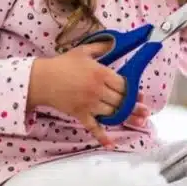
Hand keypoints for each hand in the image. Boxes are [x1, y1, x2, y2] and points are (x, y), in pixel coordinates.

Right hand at [28, 42, 149, 147]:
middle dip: (134, 107)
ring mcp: (89, 104)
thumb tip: (115, 42)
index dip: (134, 91)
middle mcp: (97, 90)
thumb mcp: (84, 51)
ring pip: (112, 114)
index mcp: (101, 74)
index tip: (140, 95)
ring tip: (140, 122)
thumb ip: (101, 47)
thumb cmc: (63, 64)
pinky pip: (93, 127)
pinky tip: (111, 143)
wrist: (41, 79)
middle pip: (121, 101)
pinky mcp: (80, 114)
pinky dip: (102, 136)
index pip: (124, 85)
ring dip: (126, 118)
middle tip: (145, 111)